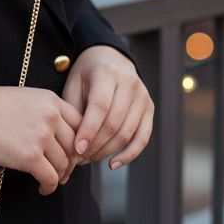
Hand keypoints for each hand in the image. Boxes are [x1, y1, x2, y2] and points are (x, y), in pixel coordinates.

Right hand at [0, 84, 83, 194]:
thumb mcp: (25, 98)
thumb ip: (45, 112)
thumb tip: (59, 137)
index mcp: (51, 100)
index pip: (80, 124)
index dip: (79, 142)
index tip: (71, 153)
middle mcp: (51, 117)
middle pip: (74, 146)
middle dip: (70, 162)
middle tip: (62, 171)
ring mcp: (41, 137)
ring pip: (63, 164)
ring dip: (58, 176)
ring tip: (49, 180)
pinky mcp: (30, 157)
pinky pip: (50, 178)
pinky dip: (48, 187)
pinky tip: (42, 188)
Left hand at [58, 46, 153, 183]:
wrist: (110, 59)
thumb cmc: (86, 76)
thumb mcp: (74, 85)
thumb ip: (74, 111)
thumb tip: (73, 145)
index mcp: (108, 73)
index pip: (100, 106)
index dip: (88, 130)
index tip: (76, 149)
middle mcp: (130, 84)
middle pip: (114, 122)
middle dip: (95, 144)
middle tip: (77, 158)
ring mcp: (143, 97)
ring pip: (127, 132)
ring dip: (107, 151)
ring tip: (88, 159)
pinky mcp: (149, 109)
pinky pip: (143, 137)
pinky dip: (129, 154)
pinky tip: (113, 164)